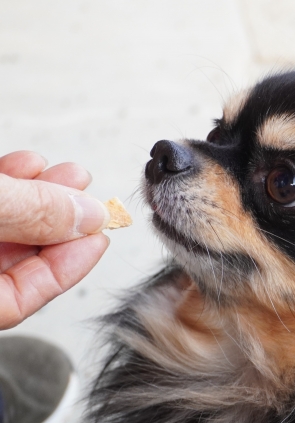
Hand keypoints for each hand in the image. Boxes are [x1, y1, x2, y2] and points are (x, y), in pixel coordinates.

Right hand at [0, 151, 110, 328]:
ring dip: (37, 198)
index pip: (16, 301)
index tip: (99, 240)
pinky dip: (5, 185)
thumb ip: (29, 213)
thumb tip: (86, 217)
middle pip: (9, 261)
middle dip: (58, 224)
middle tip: (91, 202)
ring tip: (70, 175)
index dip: (65, 270)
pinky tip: (29, 164)